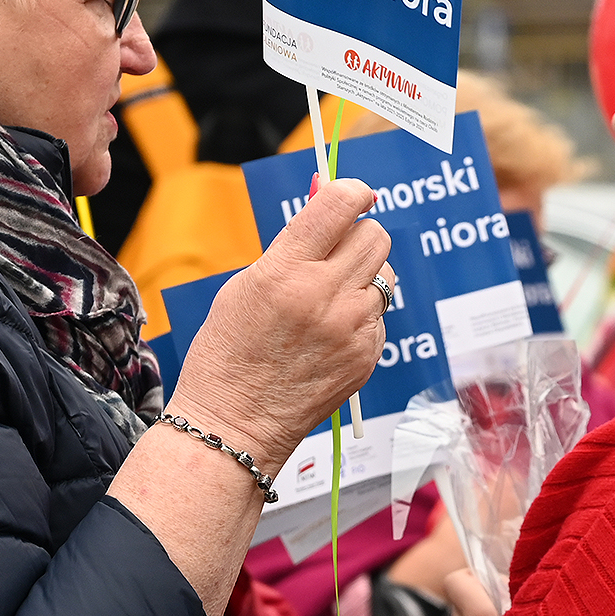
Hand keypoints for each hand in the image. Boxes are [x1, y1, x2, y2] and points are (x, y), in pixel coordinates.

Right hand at [171, 177, 391, 473]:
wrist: (235, 424)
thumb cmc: (228, 353)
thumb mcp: (244, 285)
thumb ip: (291, 246)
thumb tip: (326, 202)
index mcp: (286, 272)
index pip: (339, 205)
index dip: (352, 191)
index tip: (355, 194)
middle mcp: (325, 297)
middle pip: (374, 235)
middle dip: (358, 234)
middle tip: (338, 249)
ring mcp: (352, 329)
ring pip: (385, 275)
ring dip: (364, 277)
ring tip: (330, 298)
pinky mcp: (367, 356)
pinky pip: (380, 316)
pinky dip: (361, 316)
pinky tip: (330, 334)